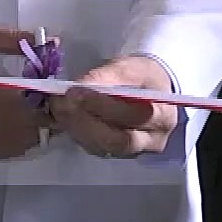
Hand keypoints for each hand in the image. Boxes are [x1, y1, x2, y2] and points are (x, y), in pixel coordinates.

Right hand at [0, 16, 47, 159]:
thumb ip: (13, 39)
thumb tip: (52, 42)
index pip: (9, 100)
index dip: (35, 107)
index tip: (56, 105)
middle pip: (3, 126)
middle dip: (33, 126)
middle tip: (55, 122)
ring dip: (19, 141)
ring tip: (41, 133)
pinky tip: (14, 144)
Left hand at [49, 55, 179, 158]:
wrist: (149, 91)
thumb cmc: (143, 78)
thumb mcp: (131, 68)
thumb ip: (107, 76)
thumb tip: (79, 86)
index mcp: (163, 116)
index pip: (136, 117)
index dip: (104, 106)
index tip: (77, 90)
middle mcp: (151, 142)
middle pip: (117, 140)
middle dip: (85, 120)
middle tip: (61, 101)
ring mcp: (133, 153)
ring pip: (100, 146)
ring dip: (75, 126)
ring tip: (58, 105)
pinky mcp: (115, 154)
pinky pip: (92, 147)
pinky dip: (75, 131)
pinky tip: (64, 115)